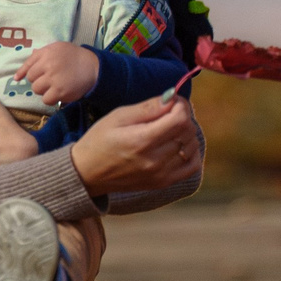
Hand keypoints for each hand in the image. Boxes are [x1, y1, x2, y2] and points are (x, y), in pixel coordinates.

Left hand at [15, 42, 99, 106]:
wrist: (93, 67)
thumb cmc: (74, 56)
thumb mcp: (57, 48)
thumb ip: (41, 54)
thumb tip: (27, 60)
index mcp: (46, 53)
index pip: (28, 65)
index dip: (24, 73)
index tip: (18, 79)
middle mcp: (48, 65)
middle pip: (31, 79)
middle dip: (38, 80)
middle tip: (49, 79)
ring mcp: (54, 79)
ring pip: (36, 89)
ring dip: (43, 90)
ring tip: (54, 86)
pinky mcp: (60, 91)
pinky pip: (46, 99)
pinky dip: (50, 98)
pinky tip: (58, 93)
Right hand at [71, 96, 202, 195]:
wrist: (87, 173)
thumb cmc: (99, 141)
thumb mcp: (118, 116)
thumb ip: (147, 107)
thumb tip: (172, 97)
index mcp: (142, 141)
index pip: (180, 119)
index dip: (181, 105)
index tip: (172, 101)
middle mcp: (154, 160)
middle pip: (187, 132)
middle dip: (183, 117)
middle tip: (169, 112)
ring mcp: (160, 174)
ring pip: (192, 147)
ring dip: (187, 133)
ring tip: (170, 128)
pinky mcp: (162, 183)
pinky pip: (192, 166)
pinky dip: (191, 152)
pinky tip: (179, 145)